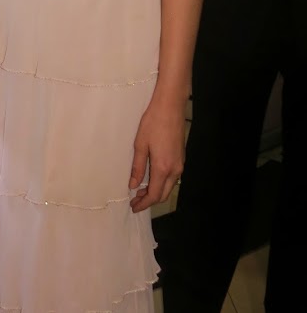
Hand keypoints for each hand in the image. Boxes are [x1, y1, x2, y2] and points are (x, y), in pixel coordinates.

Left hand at [128, 96, 184, 212]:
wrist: (170, 107)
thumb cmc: (153, 123)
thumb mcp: (140, 144)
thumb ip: (137, 167)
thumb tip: (133, 185)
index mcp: (163, 168)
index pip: (154, 195)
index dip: (143, 204)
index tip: (133, 207)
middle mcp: (175, 170)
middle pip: (163, 194)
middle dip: (149, 200)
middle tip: (135, 201)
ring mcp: (180, 164)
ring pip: (169, 187)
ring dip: (156, 192)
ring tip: (140, 191)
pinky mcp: (181, 158)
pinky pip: (172, 178)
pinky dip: (162, 184)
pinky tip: (151, 178)